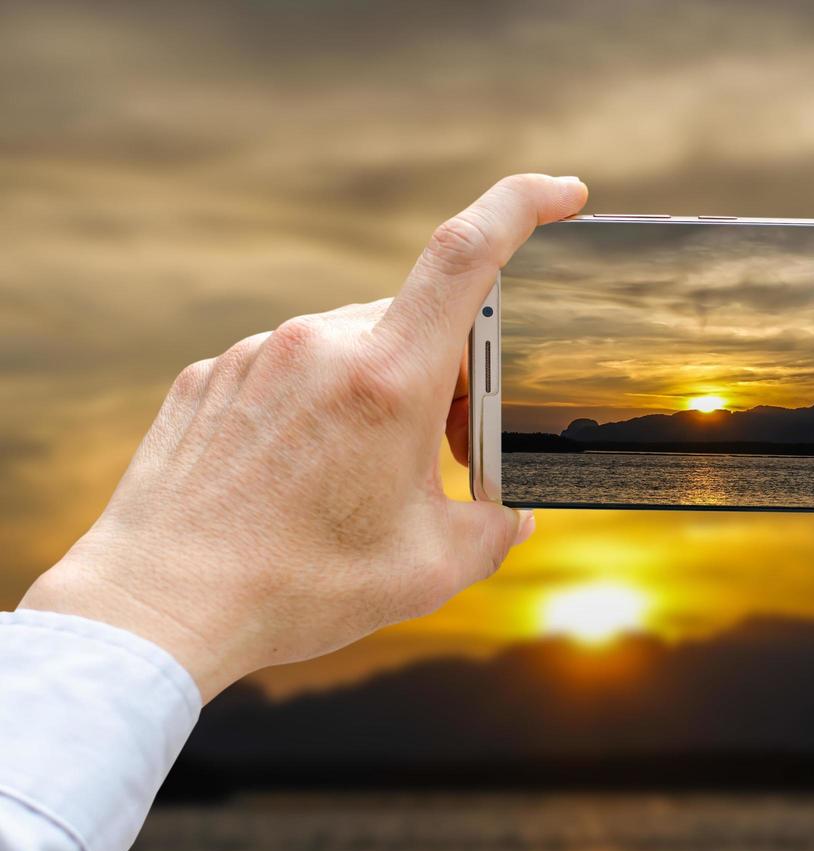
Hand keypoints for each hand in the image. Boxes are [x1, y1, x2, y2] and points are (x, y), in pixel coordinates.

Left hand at [19, 174, 588, 699]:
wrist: (159, 604)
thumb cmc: (300, 587)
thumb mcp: (431, 569)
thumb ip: (496, 529)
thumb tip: (512, 514)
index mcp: (388, 378)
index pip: (468, 254)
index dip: (523, 205)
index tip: (564, 194)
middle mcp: (321, 344)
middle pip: (420, 326)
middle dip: (452, 378)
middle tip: (447, 455)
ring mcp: (257, 355)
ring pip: (353, 349)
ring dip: (380, 397)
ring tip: (356, 482)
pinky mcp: (211, 377)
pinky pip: (289, 372)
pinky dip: (317, 412)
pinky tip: (297, 480)